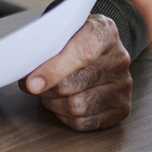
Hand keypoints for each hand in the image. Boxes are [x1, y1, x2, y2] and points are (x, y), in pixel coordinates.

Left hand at [21, 13, 132, 130]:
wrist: (99, 47)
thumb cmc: (75, 38)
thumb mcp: (62, 29)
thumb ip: (47, 46)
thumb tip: (28, 74)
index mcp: (105, 33)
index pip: (82, 52)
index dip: (54, 69)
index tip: (31, 82)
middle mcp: (119, 59)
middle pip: (74, 85)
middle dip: (46, 88)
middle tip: (32, 84)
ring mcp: (123, 85)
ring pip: (77, 107)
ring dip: (53, 103)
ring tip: (47, 92)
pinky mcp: (121, 108)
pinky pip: (83, 122)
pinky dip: (64, 116)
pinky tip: (61, 103)